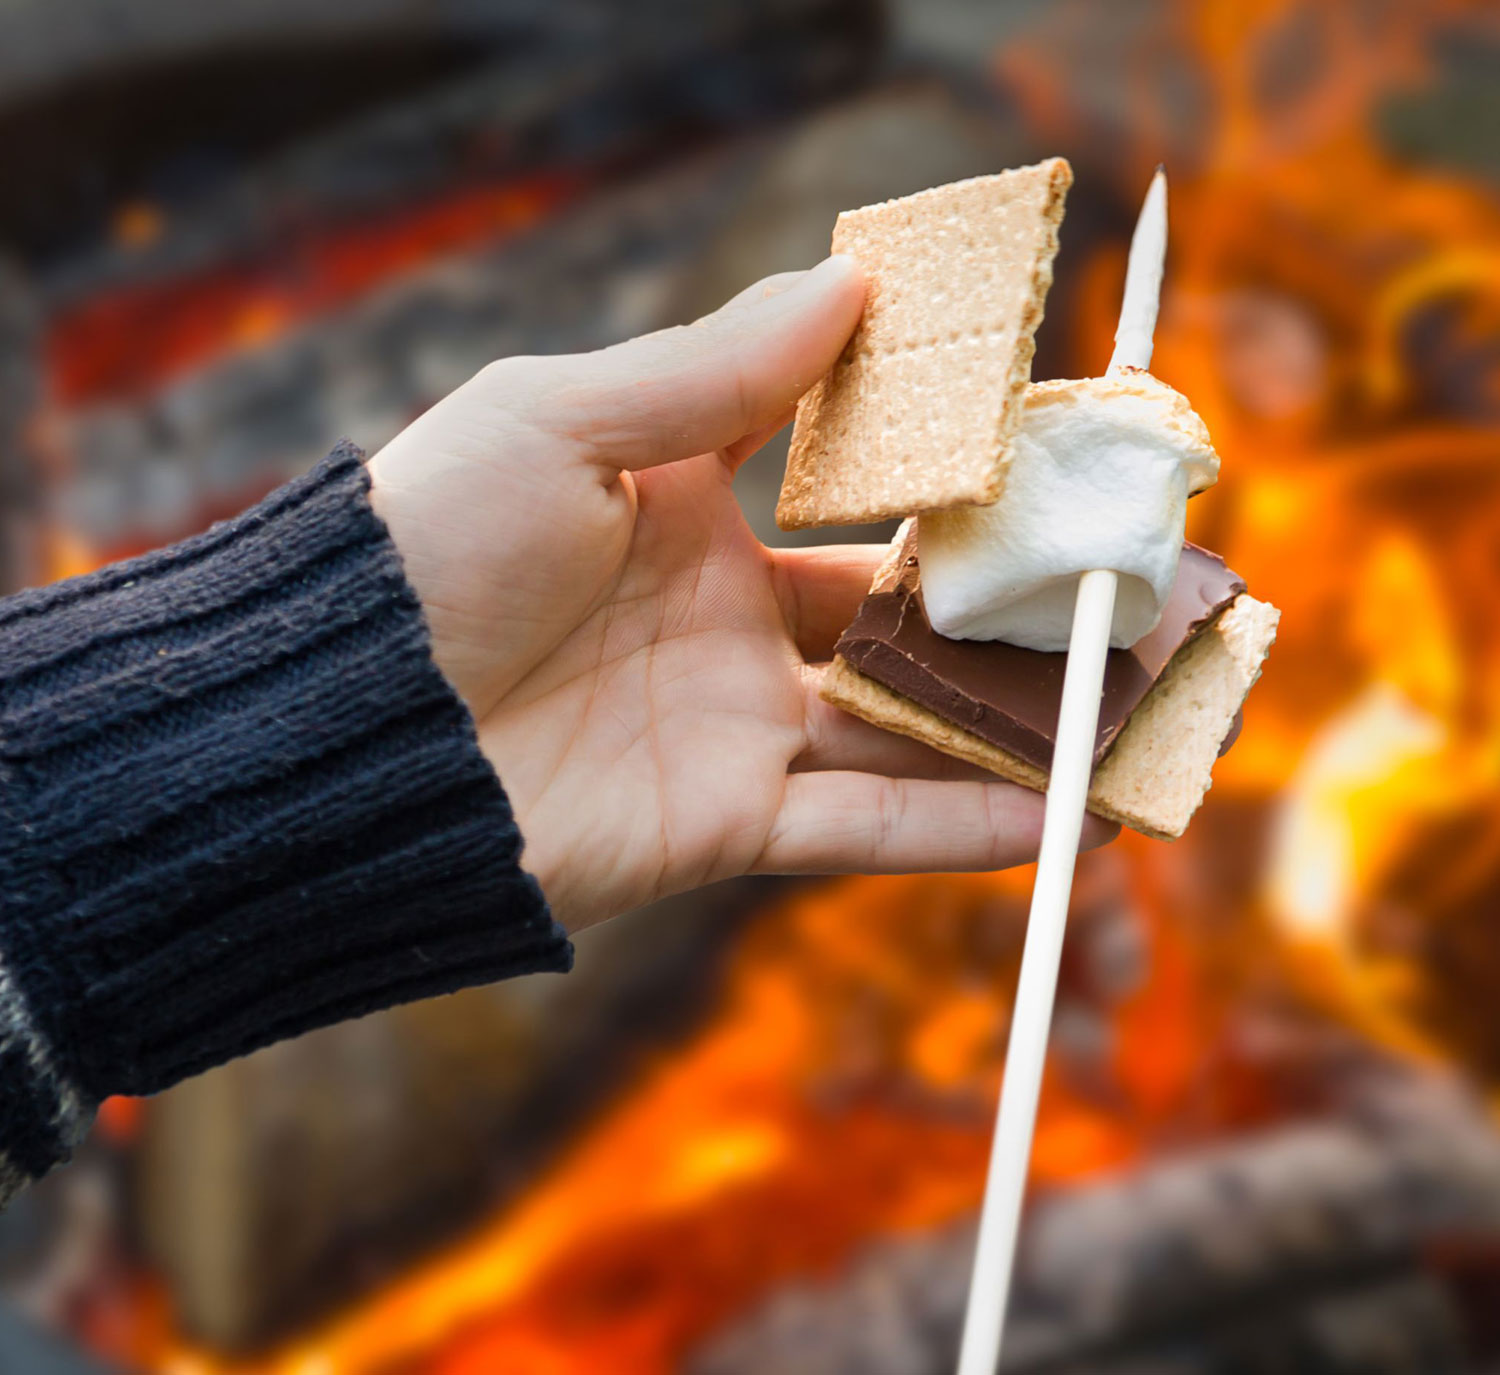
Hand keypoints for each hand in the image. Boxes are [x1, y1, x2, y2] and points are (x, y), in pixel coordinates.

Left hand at [369, 258, 1116, 930]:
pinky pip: (862, 827)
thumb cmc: (433, 546)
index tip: (1046, 450)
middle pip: (896, 619)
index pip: (846, 491)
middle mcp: (723, 627)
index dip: (939, 473)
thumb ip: (713, 368)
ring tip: (1130, 709)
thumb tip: (849, 281)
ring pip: (903, 728)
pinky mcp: (721, 828)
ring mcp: (729, 730)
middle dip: (1003, 612)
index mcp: (686, 517)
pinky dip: (960, 822)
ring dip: (1013, 723)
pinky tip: (1063, 809)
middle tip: (1120, 590)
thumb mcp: (565, 420)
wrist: (341, 724)